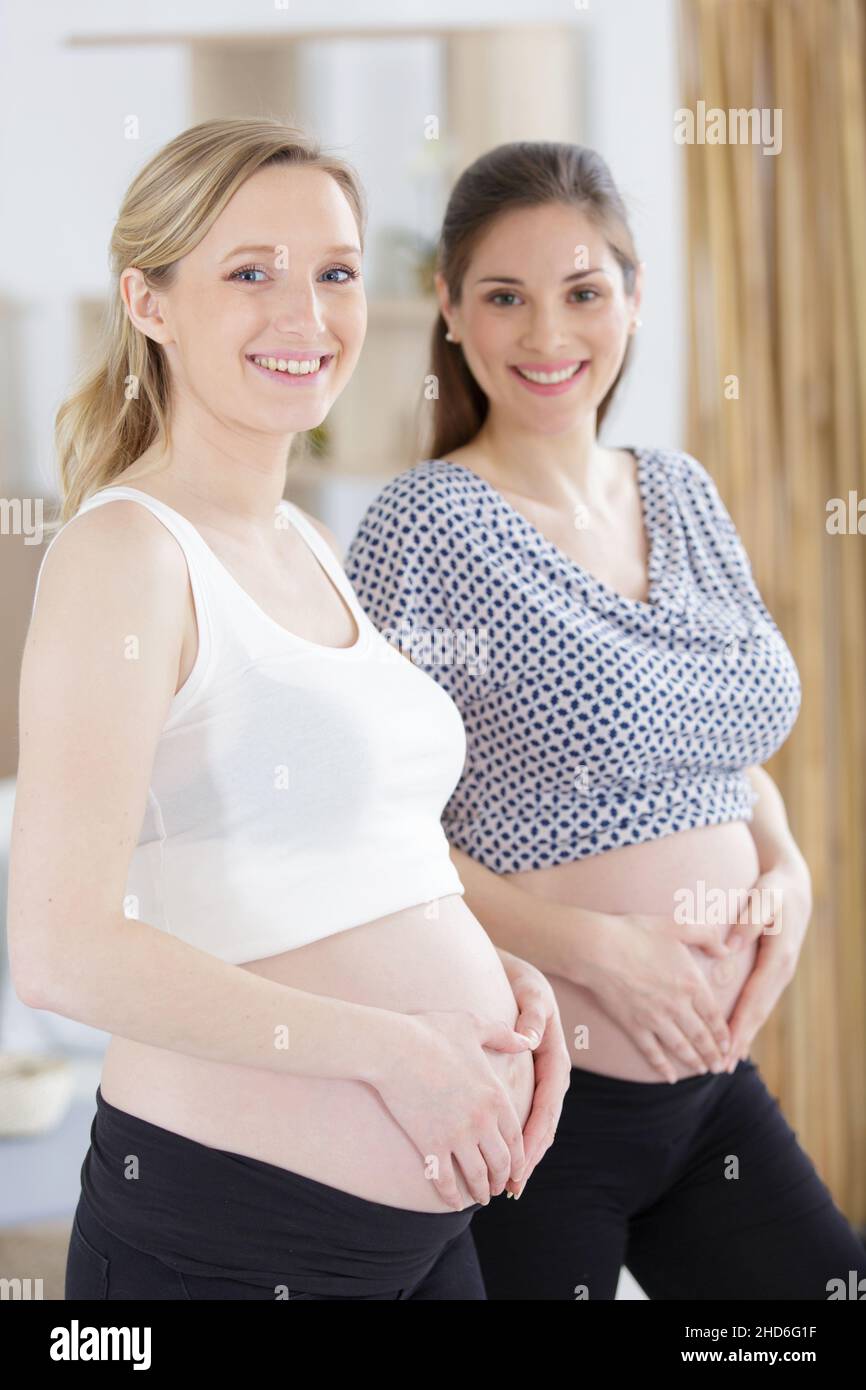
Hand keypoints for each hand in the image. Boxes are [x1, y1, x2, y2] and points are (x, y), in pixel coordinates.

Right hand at [373, 1010, 534, 1210]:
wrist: (393, 1048)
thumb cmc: (431, 1032)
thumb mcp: (474, 1026)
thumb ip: (503, 1035)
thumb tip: (527, 1039)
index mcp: (495, 1095)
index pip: (516, 1137)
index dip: (518, 1158)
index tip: (516, 1169)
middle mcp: (482, 1120)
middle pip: (501, 1161)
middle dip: (503, 1179)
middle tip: (499, 1188)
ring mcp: (456, 1135)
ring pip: (477, 1175)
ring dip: (482, 1191)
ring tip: (481, 1197)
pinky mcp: (430, 1145)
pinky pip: (444, 1179)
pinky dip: (451, 1196)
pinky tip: (453, 1203)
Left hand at [496, 956, 570, 1198]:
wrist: (516, 972)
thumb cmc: (521, 981)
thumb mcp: (530, 991)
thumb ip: (533, 1014)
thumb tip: (533, 1039)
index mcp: (556, 1056)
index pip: (548, 1105)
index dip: (535, 1136)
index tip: (521, 1161)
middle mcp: (553, 1073)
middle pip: (546, 1123)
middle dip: (531, 1156)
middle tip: (513, 1186)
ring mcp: (543, 1078)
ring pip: (540, 1124)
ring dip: (528, 1154)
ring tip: (512, 1184)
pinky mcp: (531, 1079)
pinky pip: (529, 1114)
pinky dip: (521, 1139)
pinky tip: (507, 1158)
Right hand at [580, 911, 734, 1081]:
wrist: (598, 949)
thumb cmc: (636, 933)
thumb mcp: (678, 926)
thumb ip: (707, 936)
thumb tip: (726, 951)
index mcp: (691, 983)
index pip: (714, 1015)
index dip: (723, 1034)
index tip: (729, 1045)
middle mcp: (677, 1006)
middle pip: (700, 1036)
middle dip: (713, 1053)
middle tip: (720, 1066)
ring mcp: (655, 1019)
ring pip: (680, 1047)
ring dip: (694, 1061)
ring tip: (703, 1071)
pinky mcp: (633, 1026)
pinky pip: (652, 1052)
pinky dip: (662, 1067)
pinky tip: (669, 1077)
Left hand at [722, 860, 811, 1070]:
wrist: (793, 886)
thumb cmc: (773, 891)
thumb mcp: (762, 899)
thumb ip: (747, 921)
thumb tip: (729, 946)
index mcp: (776, 959)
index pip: (754, 1001)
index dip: (739, 1027)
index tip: (725, 1049)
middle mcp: (781, 972)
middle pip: (757, 1014)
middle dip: (740, 1042)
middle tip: (721, 1068)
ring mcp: (780, 974)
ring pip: (760, 1012)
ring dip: (744, 1036)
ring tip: (727, 1061)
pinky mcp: (774, 971)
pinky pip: (760, 1002)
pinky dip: (749, 1021)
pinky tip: (738, 1035)